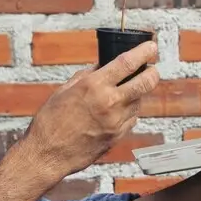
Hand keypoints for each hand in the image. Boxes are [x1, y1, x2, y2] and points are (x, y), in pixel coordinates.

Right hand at [19, 41, 159, 179]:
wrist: (48, 154)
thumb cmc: (50, 122)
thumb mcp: (65, 90)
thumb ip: (87, 76)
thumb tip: (103, 66)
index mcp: (93, 86)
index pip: (128, 63)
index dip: (144, 52)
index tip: (151, 47)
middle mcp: (109, 103)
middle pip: (145, 82)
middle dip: (153, 72)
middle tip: (152, 69)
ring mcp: (116, 121)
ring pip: (139, 101)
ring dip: (136, 94)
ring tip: (123, 93)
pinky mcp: (117, 136)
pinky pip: (131, 119)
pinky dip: (128, 112)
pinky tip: (115, 112)